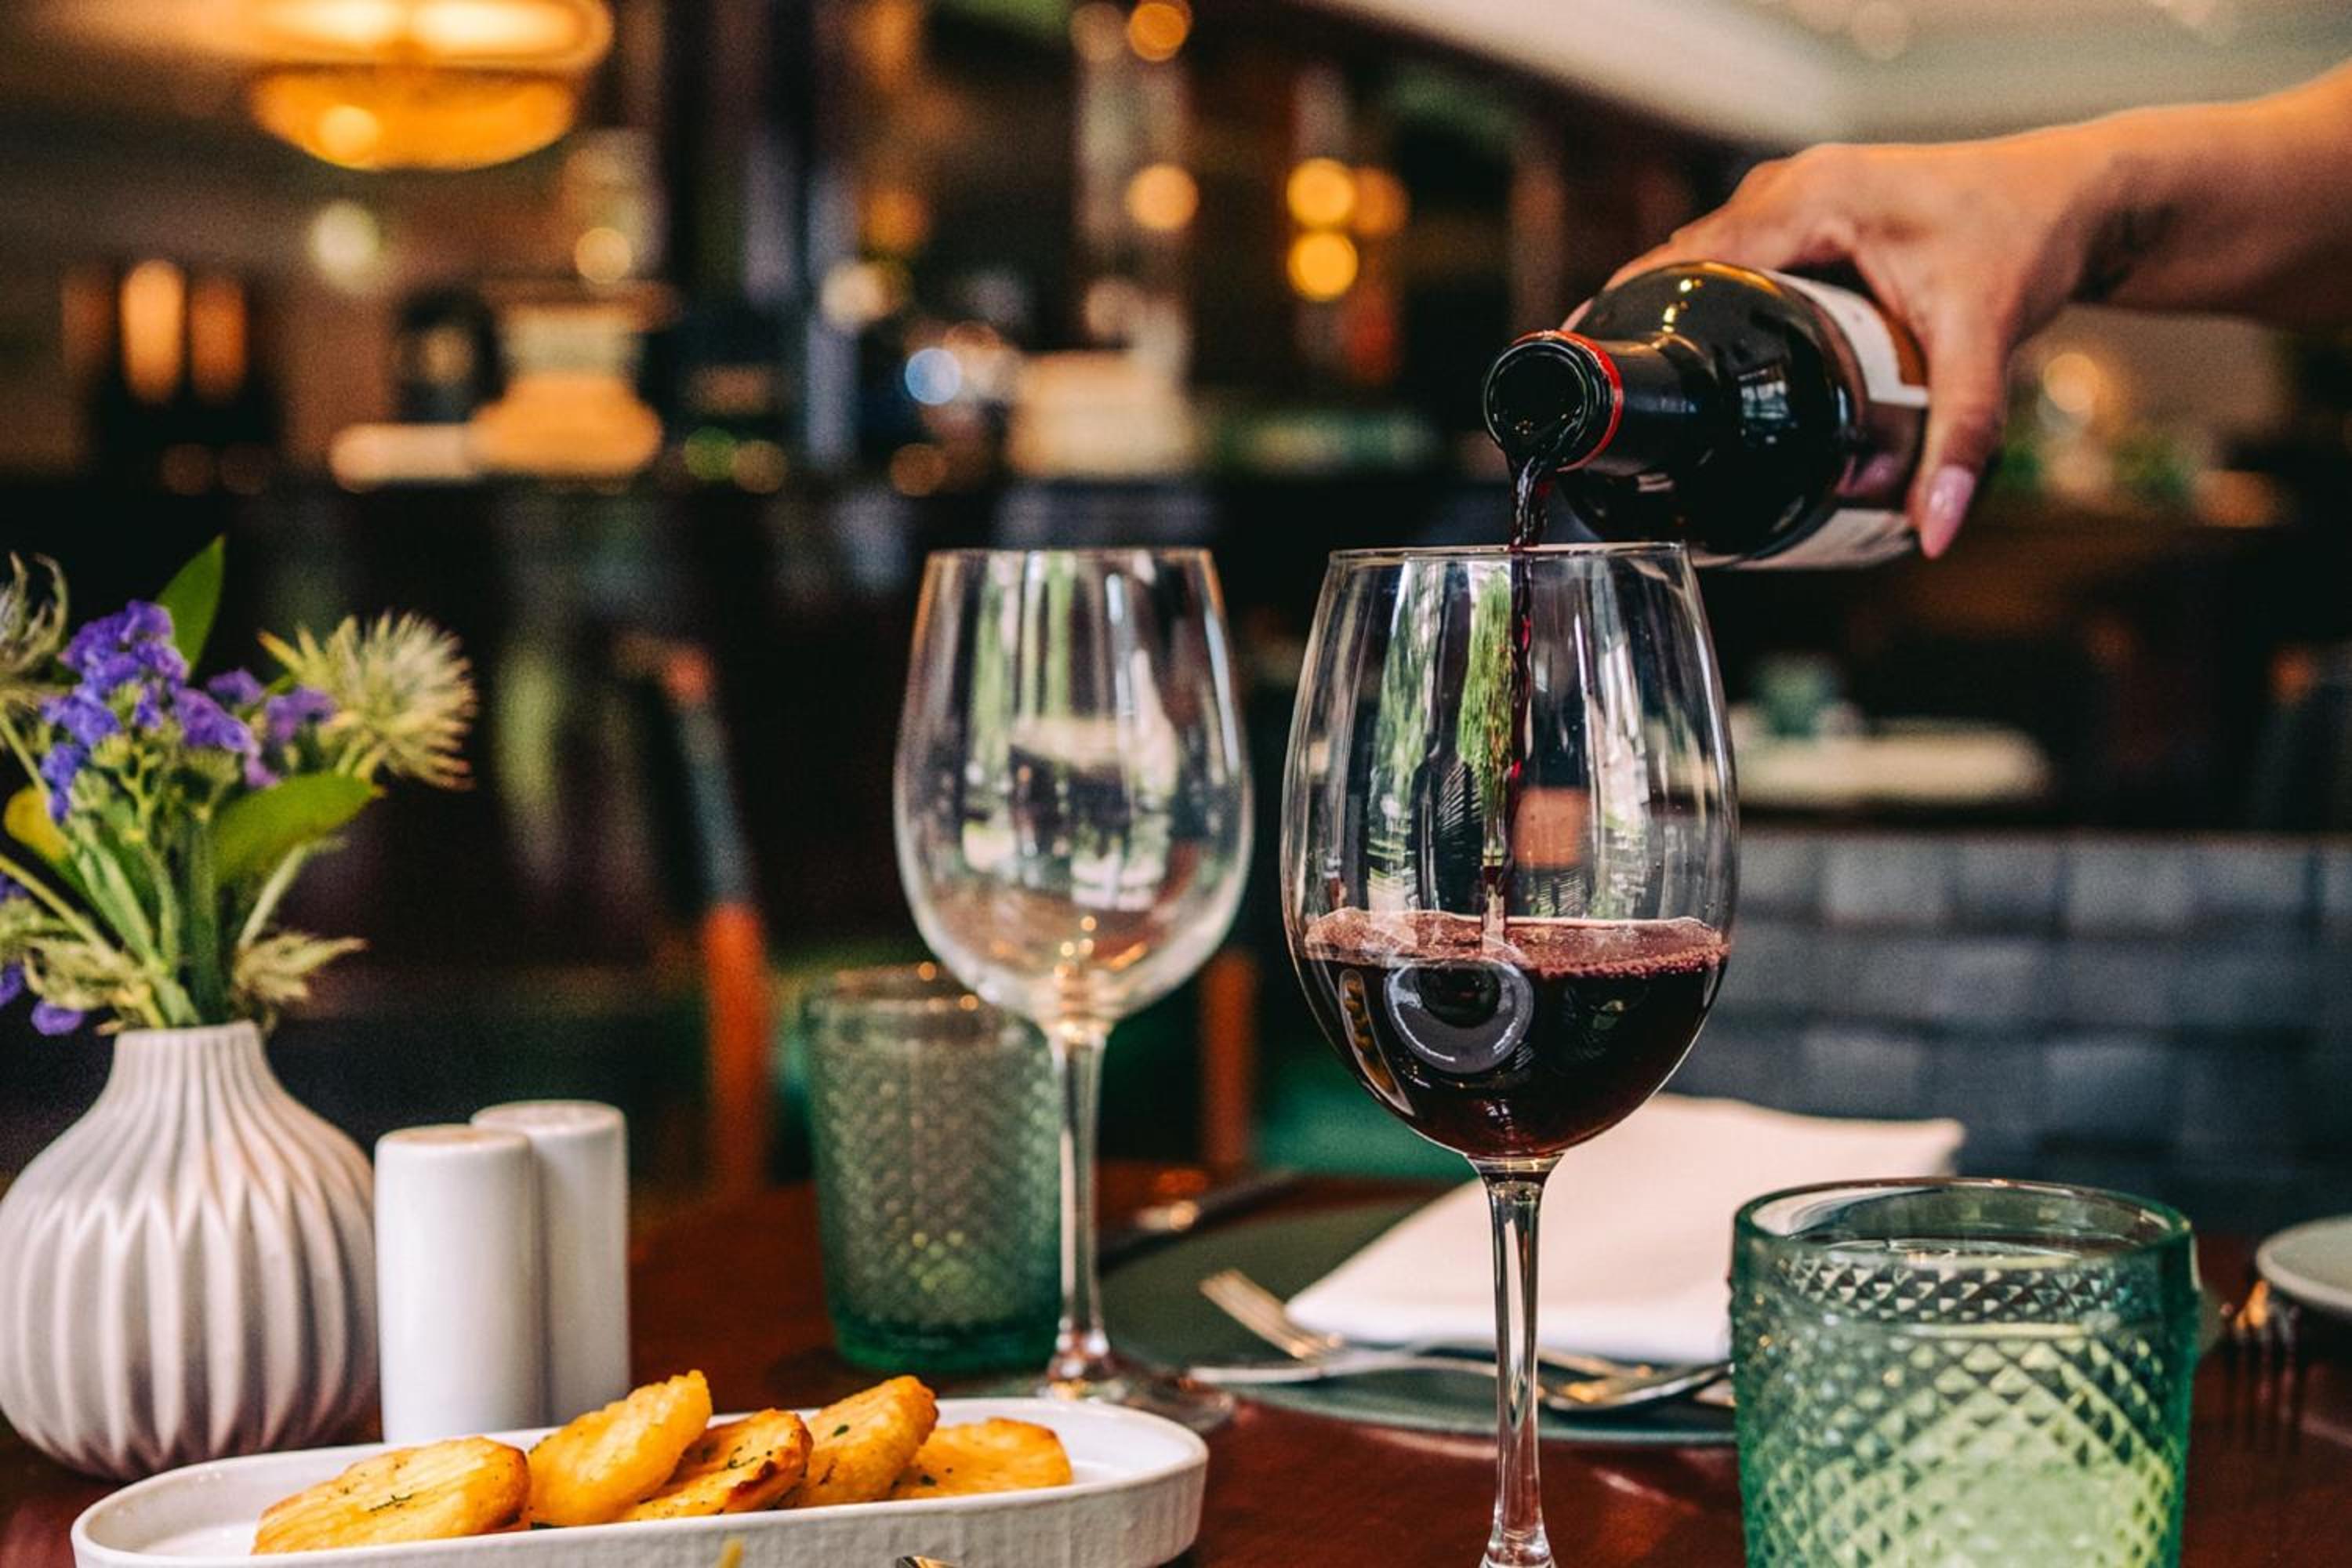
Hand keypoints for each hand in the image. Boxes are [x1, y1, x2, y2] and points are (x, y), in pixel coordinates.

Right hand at [1606, 133, 2112, 555]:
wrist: (2076, 198)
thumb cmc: (2029, 241)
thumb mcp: (1987, 342)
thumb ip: (1960, 436)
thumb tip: (1932, 527)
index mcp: (1810, 202)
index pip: (1685, 258)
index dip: (1629, 312)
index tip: (1586, 366)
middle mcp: (1791, 188)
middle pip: (1683, 263)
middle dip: (1652, 332)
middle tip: (1630, 418)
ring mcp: (1796, 195)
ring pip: (1707, 260)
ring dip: (1685, 319)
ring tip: (1659, 401)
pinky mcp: (1809, 213)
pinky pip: (1738, 256)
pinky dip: (1719, 302)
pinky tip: (1711, 357)